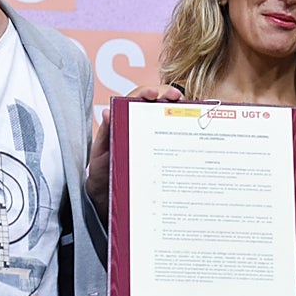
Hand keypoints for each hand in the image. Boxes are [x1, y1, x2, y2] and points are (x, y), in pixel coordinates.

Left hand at [85, 84, 184, 220]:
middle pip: (156, 104)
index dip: (146, 92)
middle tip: (177, 98)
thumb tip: (108, 112)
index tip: (153, 93)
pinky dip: (186, 133)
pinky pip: (175, 140)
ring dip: (181, 111)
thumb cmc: (102, 179)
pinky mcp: (162, 154)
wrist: (109, 203)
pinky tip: (196, 131)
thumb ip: (104, 137)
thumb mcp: (100, 158)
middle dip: (168, 95)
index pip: (135, 100)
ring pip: (169, 118)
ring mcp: (152, 140)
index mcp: (122, 124)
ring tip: (191, 109)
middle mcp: (139, 128)